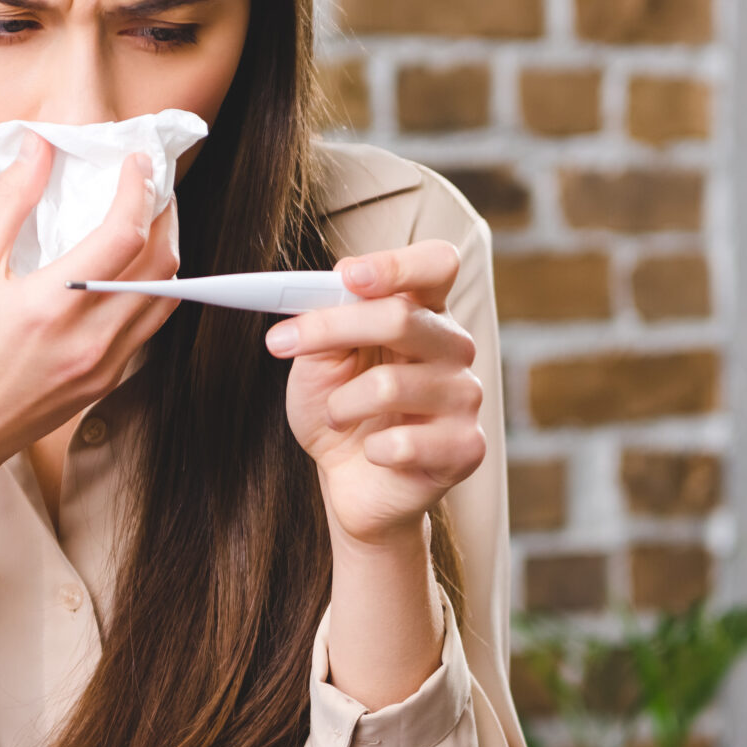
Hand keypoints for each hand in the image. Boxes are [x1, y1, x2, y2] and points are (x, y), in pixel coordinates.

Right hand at [0, 135, 176, 659]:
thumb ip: (9, 203)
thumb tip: (38, 148)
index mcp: (52, 306)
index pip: (124, 235)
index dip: (139, 189)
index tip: (136, 161)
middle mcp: (89, 340)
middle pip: (161, 264)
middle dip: (164, 213)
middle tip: (151, 182)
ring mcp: (104, 365)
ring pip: (163, 297)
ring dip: (164, 251)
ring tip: (145, 217)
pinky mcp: (107, 382)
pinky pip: (147, 325)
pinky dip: (149, 287)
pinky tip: (126, 267)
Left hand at [268, 241, 484, 551]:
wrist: (349, 482)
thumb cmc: (340, 411)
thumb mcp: (319, 361)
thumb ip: (327, 319)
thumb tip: (332, 285)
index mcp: (425, 312)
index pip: (436, 265)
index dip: (396, 264)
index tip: (347, 276)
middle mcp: (454, 348)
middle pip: (403, 317)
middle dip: (331, 328)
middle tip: (279, 343)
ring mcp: (466, 397)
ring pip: (390, 385)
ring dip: (341, 404)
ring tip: (336, 416)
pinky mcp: (466, 448)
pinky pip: (404, 443)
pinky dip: (371, 450)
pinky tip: (374, 453)